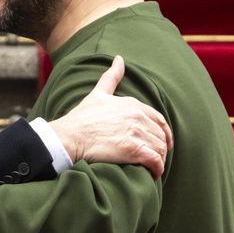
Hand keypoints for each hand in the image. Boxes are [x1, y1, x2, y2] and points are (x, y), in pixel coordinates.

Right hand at [48, 55, 172, 177]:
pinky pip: (155, 160)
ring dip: (160, 160)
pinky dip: (158, 168)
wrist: (69, 136)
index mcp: (133, 104)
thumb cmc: (81, 118)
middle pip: (160, 135)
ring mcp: (136, 133)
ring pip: (159, 148)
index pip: (159, 119)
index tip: (164, 142)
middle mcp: (137, 117)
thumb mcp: (99, 93)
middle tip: (156, 159)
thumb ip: (111, 76)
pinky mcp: (133, 149)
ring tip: (153, 168)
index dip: (164, 132)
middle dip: (161, 148)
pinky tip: (154, 174)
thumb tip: (119, 58)